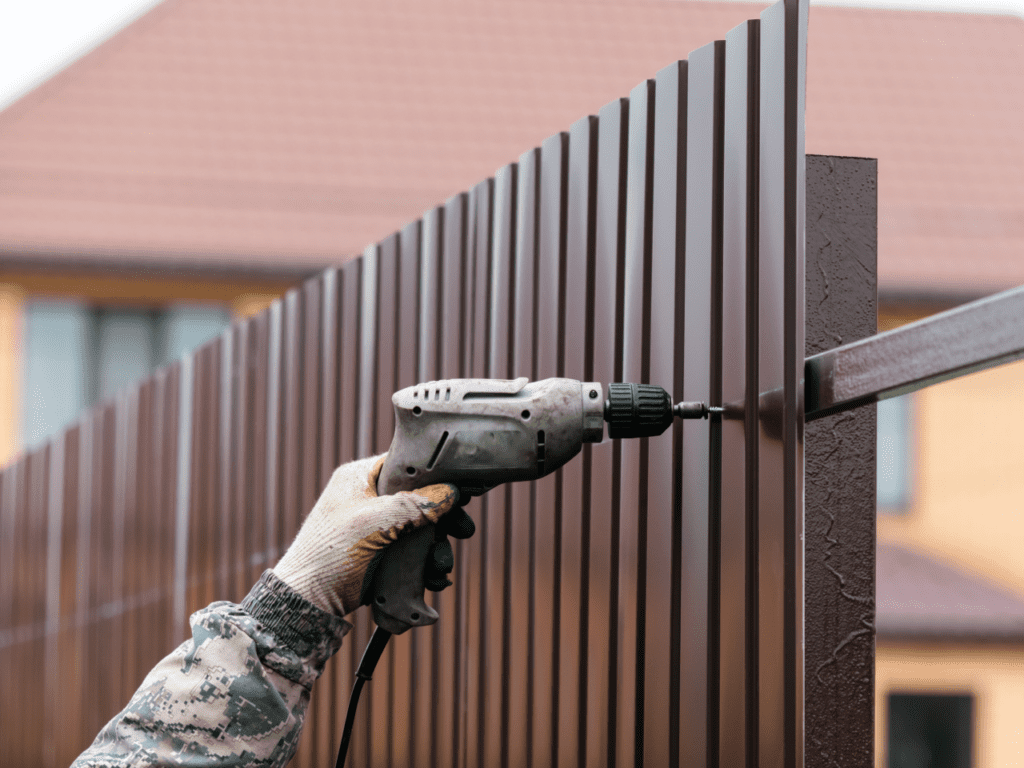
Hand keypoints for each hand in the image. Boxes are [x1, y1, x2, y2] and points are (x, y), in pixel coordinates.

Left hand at [272, 454, 471, 615]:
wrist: (308, 602)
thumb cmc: (328, 555)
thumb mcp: (372, 523)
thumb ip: (412, 505)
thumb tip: (450, 493)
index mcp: (360, 478)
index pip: (407, 464)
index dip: (435, 476)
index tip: (461, 490)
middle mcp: (371, 497)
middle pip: (421, 498)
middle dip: (444, 519)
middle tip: (463, 531)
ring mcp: (378, 526)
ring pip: (422, 527)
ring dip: (437, 547)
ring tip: (441, 566)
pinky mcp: (383, 551)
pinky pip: (414, 550)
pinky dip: (426, 563)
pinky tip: (434, 578)